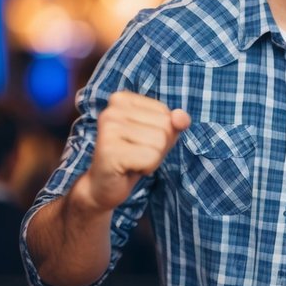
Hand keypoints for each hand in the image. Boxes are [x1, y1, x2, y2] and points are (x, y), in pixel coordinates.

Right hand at [75, 91, 191, 212]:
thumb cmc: (133, 157)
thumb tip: (182, 117)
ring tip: (133, 161)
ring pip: (160, 142)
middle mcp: (112, 110)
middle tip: (136, 154)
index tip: (140, 141)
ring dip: (152, 159)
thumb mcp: (159, 136)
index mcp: (122, 99)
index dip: (162, 133)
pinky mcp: (109, 150)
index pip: (166, 113)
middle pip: (165, 127)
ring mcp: (108, 129)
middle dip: (159, 147)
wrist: (103, 186)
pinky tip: (128, 169)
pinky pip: (151, 157)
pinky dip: (146, 168)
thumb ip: (174, 123)